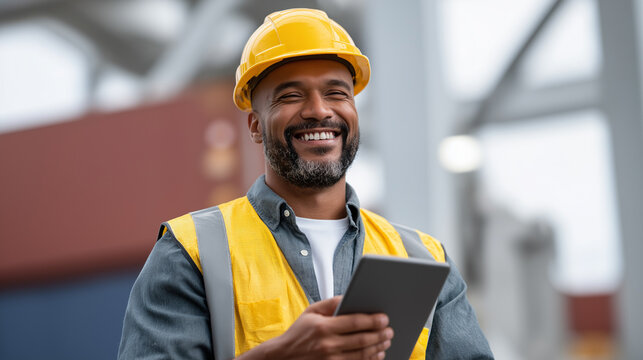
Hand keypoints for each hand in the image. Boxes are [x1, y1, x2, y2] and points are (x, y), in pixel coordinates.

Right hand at [237, 296, 393, 359]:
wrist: (283, 357)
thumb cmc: (299, 333)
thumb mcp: (311, 312)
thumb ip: (331, 303)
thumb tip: (350, 296)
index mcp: (322, 327)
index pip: (354, 323)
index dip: (372, 320)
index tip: (384, 318)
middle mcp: (327, 345)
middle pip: (361, 340)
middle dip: (379, 334)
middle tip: (390, 330)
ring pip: (361, 355)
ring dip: (377, 347)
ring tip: (386, 340)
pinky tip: (377, 354)